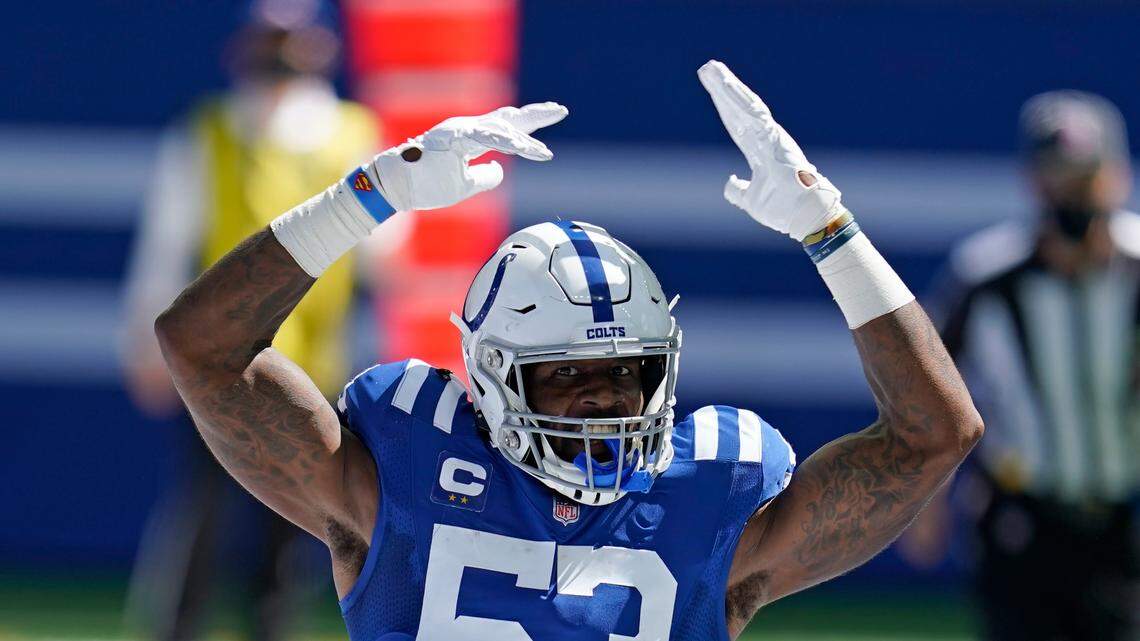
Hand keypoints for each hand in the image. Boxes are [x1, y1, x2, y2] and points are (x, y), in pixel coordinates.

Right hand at [370, 102, 567, 211]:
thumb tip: (500, 169)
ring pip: (499, 131)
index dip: (529, 126)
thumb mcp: (464, 186)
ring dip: (522, 141)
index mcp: (471, 138)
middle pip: (507, 119)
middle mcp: (467, 129)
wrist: (395, 187)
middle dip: (535, 116)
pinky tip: (521, 147)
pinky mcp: (451, 140)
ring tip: (543, 152)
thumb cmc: (426, 185)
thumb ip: (485, 176)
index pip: (506, 127)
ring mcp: (458, 132)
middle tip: (562, 110)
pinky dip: (503, 143)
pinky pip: (483, 139)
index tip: (553, 122)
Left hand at [698, 61, 842, 241]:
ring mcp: (772, 136)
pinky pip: (754, 114)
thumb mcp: (751, 201)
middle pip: (738, 109)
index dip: (723, 107)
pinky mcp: (776, 137)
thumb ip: (737, 190)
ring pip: (746, 106)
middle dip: (722, 89)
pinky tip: (725, 86)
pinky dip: (739, 100)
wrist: (805, 217)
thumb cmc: (783, 209)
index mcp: (760, 151)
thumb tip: (729, 182)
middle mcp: (766, 138)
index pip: (736, 124)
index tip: (711, 90)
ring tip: (711, 69)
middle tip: (706, 68)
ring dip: (728, 87)